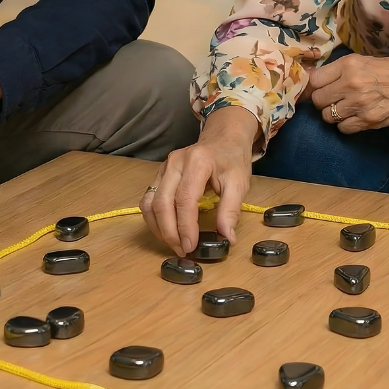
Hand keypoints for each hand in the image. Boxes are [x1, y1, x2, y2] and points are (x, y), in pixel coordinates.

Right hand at [140, 106, 258, 256]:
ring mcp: (164, 167)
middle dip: (169, 232)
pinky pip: (149, 199)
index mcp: (197, 161)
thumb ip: (231, 210)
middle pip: (162, 202)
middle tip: (182, 250)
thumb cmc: (232, 159)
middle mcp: (175, 162)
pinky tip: (166, 230)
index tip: (191, 247)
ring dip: (158, 228)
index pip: (185, 199)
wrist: (223, 137)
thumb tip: (226, 238)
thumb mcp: (239, 183)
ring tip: (174, 244)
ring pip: (150, 202)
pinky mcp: (160, 174)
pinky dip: (154, 219)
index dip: (185, 227)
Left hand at [307, 55, 388, 133]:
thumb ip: (340, 69)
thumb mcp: (364, 61)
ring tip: (344, 108)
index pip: (315, 80)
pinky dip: (346, 125)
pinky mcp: (367, 121)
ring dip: (333, 114)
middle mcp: (350, 85)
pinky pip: (343, 128)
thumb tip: (314, 77)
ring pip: (327, 117)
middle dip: (322, 101)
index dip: (314, 86)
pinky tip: (354, 117)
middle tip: (332, 99)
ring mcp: (358, 105)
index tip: (318, 88)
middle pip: (318, 100)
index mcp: (348, 65)